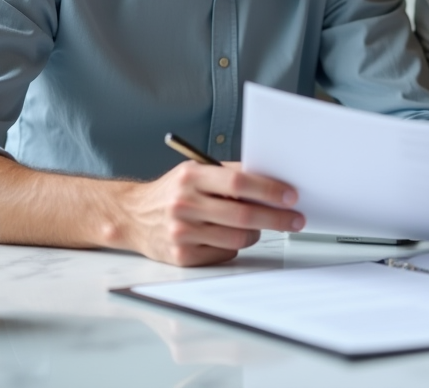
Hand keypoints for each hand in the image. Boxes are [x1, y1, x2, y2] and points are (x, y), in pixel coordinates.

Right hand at [118, 162, 304, 266]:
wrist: (133, 217)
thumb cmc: (173, 191)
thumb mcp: (195, 172)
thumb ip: (229, 175)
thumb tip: (273, 184)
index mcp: (191, 177)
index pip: (239, 183)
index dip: (269, 190)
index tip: (290, 196)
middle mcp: (184, 204)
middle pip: (243, 215)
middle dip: (277, 218)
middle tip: (296, 219)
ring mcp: (182, 232)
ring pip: (238, 238)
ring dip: (255, 233)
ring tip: (256, 227)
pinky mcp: (182, 256)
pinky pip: (225, 253)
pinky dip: (234, 245)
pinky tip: (225, 236)